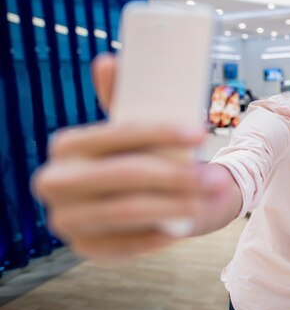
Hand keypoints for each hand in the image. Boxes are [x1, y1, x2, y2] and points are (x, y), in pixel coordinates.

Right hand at [32, 54, 241, 262]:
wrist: (135, 201)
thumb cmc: (138, 157)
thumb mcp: (134, 130)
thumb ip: (123, 98)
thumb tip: (108, 61)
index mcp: (66, 145)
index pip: (119, 133)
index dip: (161, 132)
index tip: (199, 132)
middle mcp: (56, 181)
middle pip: (124, 174)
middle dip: (174, 175)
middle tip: (213, 178)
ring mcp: (66, 219)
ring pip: (128, 210)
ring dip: (175, 204)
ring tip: (208, 197)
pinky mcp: (85, 248)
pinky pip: (128, 245)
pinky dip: (160, 235)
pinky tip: (184, 224)